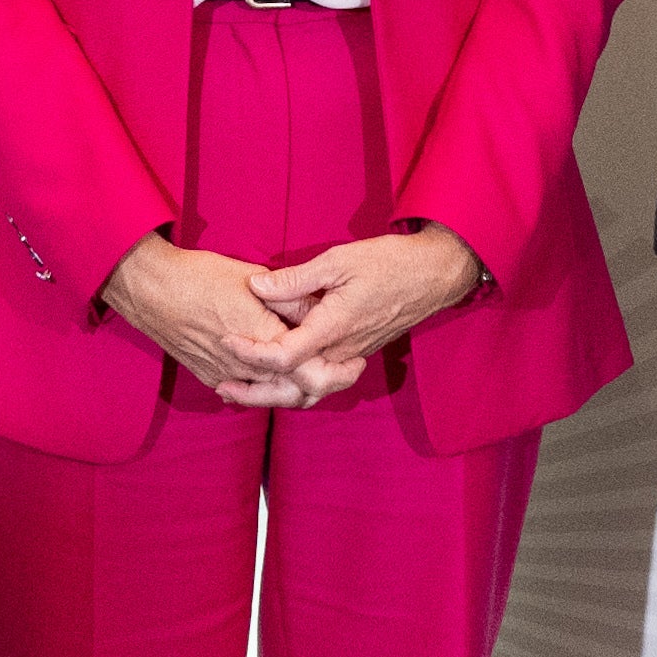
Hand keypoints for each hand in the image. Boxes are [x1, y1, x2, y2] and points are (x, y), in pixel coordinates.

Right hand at [103, 234, 322, 406]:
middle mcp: (247, 365)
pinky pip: (246, 392)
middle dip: (323, 385)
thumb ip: (289, 298)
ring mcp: (226, 375)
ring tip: (313, 369)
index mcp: (264, 338)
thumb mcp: (252, 278)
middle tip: (341, 369)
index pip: (312, 373)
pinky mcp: (210, 377)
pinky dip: (266, 386)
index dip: (337, 373)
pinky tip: (276, 371)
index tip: (353, 361)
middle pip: (297, 394)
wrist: (151, 289)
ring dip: (295, 387)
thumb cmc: (200, 276)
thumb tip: (315, 308)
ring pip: (272, 396)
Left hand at [248, 225, 482, 400]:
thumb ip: (295, 279)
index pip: (283, 356)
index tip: (226, 338)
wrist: (433, 276)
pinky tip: (278, 377)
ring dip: (275, 395)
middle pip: (292, 388)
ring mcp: (351, 356)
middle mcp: (341, 351)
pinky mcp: (356, 354)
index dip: (250, 352)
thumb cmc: (389, 263)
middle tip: (223, 386)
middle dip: (254, 392)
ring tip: (243, 389)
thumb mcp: (338, 260)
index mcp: (333, 328)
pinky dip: (296, 386)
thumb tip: (256, 287)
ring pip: (309, 391)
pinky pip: (322, 382)